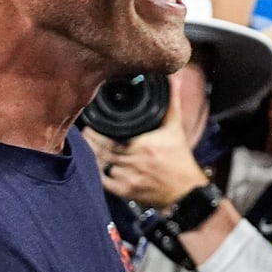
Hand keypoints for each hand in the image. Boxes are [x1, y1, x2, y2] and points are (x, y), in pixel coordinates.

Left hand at [85, 93, 208, 209]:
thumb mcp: (175, 129)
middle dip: (91, 141)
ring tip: (87, 145)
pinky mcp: (127, 192)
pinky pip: (105, 182)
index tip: (90, 124)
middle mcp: (135, 162)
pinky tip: (95, 163)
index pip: (111, 139)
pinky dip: (98, 172)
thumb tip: (174, 79)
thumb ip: (172, 103)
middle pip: (103, 151)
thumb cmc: (180, 158)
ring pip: (102, 165)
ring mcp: (129, 179)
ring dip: (93, 155)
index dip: (96, 133)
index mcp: (144, 145)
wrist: (185, 190)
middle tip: (85, 132)